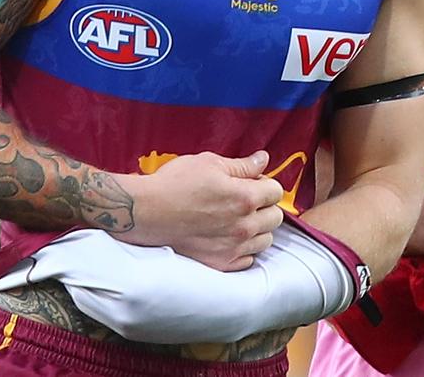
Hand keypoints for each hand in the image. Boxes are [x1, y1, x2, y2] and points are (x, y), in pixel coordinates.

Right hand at [116, 150, 283, 270]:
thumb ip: (242, 164)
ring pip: (265, 240)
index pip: (276, 191)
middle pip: (276, 217)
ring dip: (257, 228)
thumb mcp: (209, 163)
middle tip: (244, 199)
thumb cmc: (175, 182)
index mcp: (245, 197)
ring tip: (236, 218)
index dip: (264, 183)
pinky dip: (244, 248)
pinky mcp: (221, 264)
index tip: (251, 182)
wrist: (147, 212)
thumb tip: (264, 159)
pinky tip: (228, 236)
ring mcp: (234, 248)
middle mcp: (244, 226)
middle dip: (265, 205)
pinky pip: (248, 259)